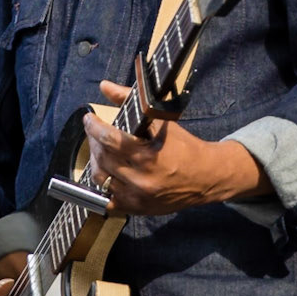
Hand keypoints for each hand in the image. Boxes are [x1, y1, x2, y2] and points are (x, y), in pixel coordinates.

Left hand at [83, 81, 266, 215]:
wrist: (207, 177)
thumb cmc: (186, 147)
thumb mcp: (162, 121)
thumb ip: (131, 102)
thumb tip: (105, 86)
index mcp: (148, 157)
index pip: (109, 140)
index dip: (94, 127)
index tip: (89, 119)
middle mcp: (141, 180)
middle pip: (102, 158)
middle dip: (94, 141)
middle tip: (95, 132)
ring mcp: (137, 198)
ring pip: (100, 179)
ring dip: (96, 161)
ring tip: (100, 150)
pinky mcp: (137, 209)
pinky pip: (107, 201)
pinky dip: (102, 187)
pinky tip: (106, 174)